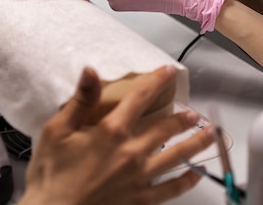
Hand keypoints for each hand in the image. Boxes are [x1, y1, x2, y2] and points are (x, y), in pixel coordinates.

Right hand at [20, 66, 214, 204]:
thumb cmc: (51, 174)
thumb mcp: (57, 131)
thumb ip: (81, 100)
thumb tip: (91, 70)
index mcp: (112, 131)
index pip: (140, 98)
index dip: (156, 81)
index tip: (168, 71)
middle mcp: (131, 152)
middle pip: (166, 128)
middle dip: (183, 117)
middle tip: (195, 110)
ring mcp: (138, 178)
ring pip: (176, 157)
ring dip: (196, 144)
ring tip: (211, 134)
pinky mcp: (138, 201)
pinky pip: (169, 192)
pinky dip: (185, 182)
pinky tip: (196, 175)